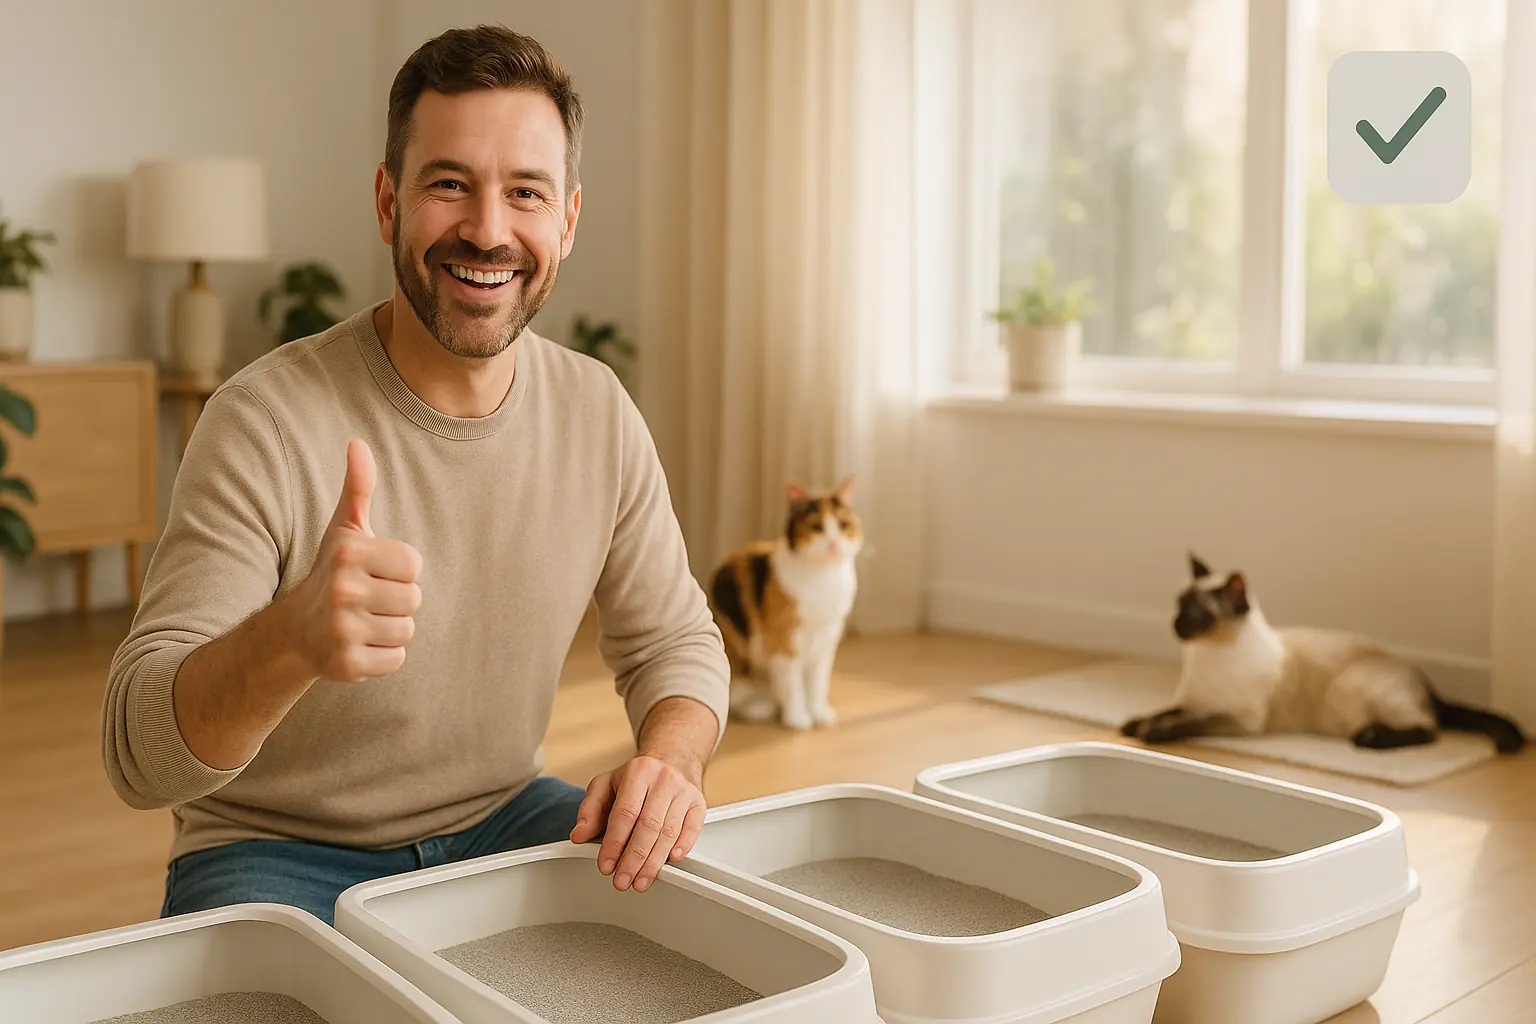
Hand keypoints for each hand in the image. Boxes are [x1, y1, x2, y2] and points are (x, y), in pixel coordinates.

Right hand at [287, 438, 422, 681]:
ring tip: (363, 621)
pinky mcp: (347, 665)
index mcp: (349, 554)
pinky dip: (383, 656)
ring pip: (407, 630)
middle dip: (397, 601)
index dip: (400, 571)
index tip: (374, 573)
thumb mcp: (343, 528)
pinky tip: (359, 644)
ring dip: (391, 629)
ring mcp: (342, 630)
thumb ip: (358, 487)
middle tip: (368, 600)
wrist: (296, 630)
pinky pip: (397, 660)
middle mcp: (343, 591)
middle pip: (414, 599)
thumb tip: (358, 443)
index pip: (414, 565)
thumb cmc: (332, 571)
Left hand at [570, 753, 706, 892]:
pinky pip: (693, 827)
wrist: (670, 759)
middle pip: (649, 826)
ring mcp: (684, 790)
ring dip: (654, 862)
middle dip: (634, 859)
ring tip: (640, 881)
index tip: (606, 865)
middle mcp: (664, 779)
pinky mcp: (699, 802)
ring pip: (669, 831)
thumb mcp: (606, 784)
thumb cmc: (637, 777)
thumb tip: (580, 834)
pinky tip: (671, 861)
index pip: (625, 813)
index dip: (614, 843)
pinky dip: (683, 846)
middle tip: (622, 880)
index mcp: (638, 771)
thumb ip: (590, 809)